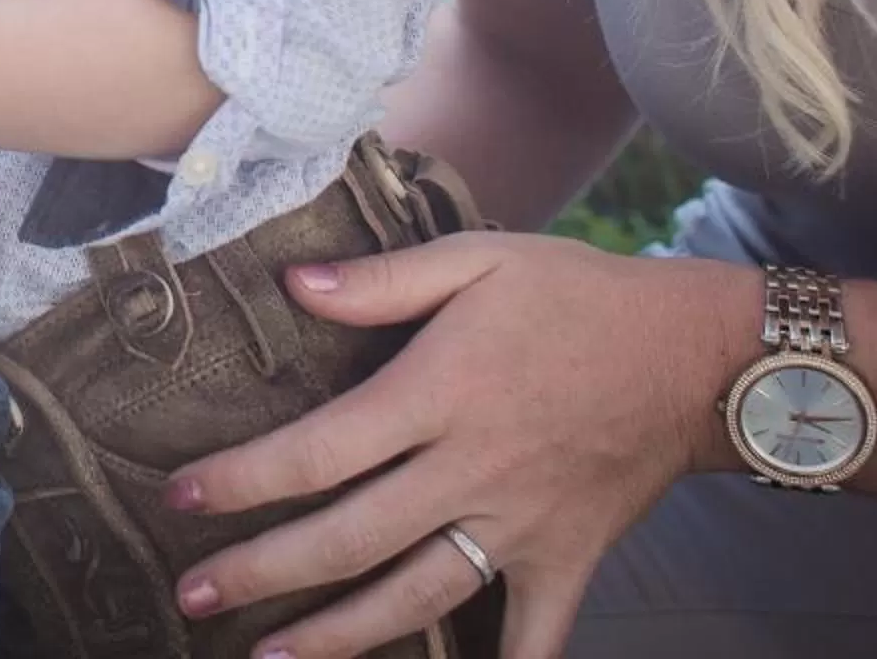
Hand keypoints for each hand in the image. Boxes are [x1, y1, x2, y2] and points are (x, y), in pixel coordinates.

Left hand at [164, 234, 756, 658]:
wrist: (696, 350)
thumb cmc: (577, 295)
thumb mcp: (479, 259)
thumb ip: (382, 279)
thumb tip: (290, 286)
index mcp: (438, 393)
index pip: (320, 450)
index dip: (245, 479)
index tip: (181, 496)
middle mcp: (472, 469)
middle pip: (350, 538)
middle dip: (264, 572)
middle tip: (193, 593)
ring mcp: (520, 523)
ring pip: (417, 595)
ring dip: (341, 636)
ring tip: (271, 657)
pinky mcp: (567, 557)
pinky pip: (533, 635)